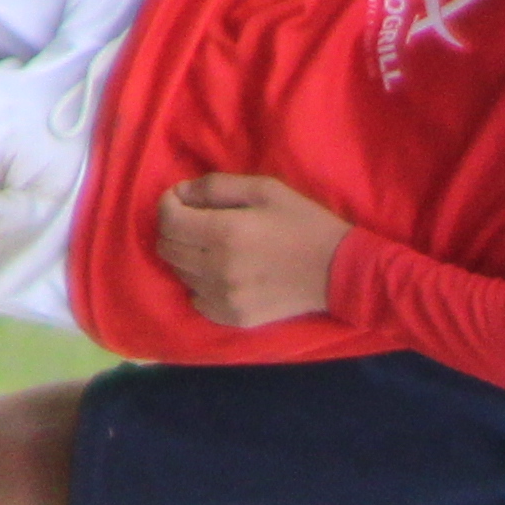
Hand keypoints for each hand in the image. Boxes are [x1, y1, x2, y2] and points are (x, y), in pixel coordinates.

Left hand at [156, 172, 351, 327]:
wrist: (337, 271)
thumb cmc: (303, 222)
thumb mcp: (264, 189)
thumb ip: (216, 187)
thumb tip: (180, 194)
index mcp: (224, 232)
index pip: (167, 220)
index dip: (168, 203)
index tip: (183, 199)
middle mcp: (216, 268)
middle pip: (167, 248)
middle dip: (175, 229)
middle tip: (197, 221)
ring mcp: (223, 298)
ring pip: (179, 274)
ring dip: (188, 256)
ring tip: (213, 246)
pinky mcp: (232, 317)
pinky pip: (197, 298)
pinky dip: (201, 283)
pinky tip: (223, 272)